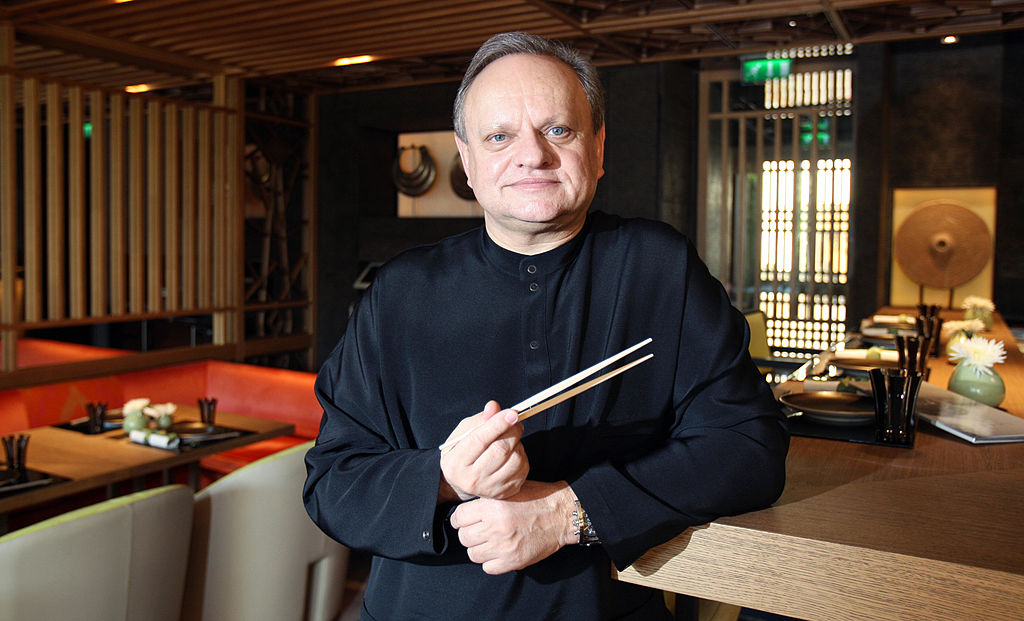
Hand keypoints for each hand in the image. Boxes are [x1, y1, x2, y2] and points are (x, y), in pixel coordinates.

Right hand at [439, 401, 528, 501]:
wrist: (462, 482)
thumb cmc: (462, 452)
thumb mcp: (463, 433)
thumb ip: (479, 420)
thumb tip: (494, 407)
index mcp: (456, 463)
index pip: (479, 440)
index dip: (498, 424)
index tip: (512, 413)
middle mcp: (472, 479)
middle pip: (500, 450)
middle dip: (512, 430)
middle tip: (515, 421)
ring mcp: (489, 489)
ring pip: (515, 459)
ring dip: (518, 443)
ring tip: (511, 438)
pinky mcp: (505, 493)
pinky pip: (522, 469)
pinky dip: (521, 455)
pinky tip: (513, 452)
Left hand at [449, 480, 577, 574]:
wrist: (562, 514)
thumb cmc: (536, 498)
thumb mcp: (509, 490)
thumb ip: (486, 500)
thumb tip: (464, 512)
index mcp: (492, 506)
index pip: (458, 518)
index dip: (460, 519)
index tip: (465, 520)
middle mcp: (495, 527)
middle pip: (464, 537)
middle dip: (470, 534)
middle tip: (480, 531)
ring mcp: (504, 546)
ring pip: (473, 554)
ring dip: (480, 549)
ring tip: (491, 541)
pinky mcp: (513, 561)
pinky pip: (488, 568)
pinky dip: (492, 562)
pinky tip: (500, 552)